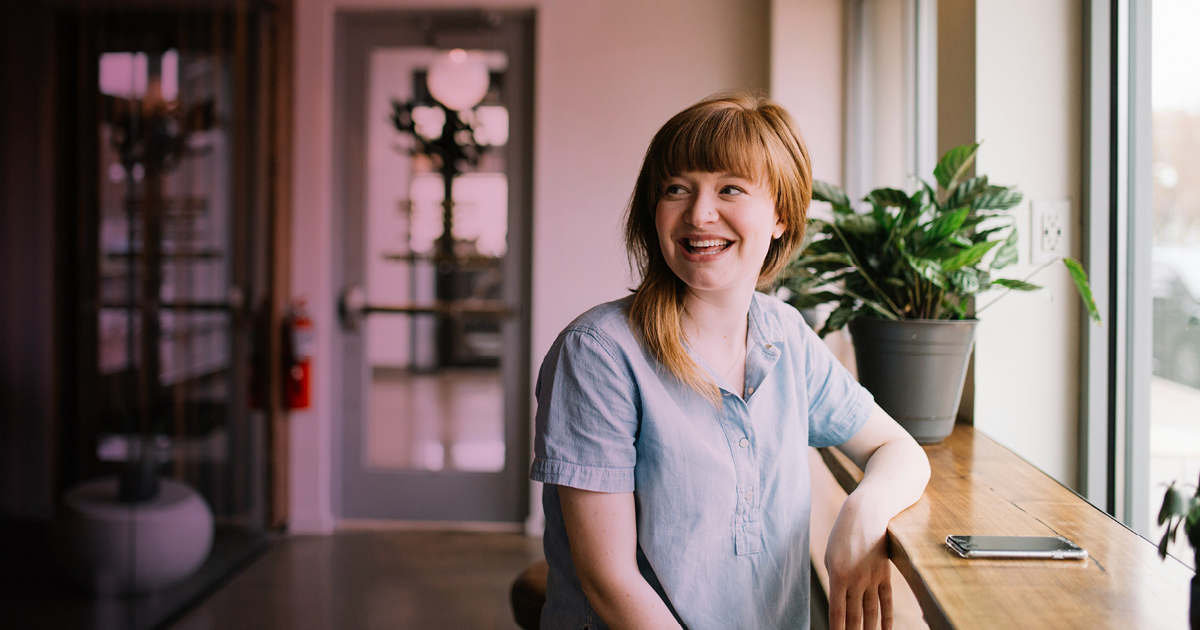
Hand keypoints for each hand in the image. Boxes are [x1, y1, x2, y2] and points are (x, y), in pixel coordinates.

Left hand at [824, 495, 892, 629]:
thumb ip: (835, 580)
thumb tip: (838, 602)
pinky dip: (887, 619)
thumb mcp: (830, 556)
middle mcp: (855, 580)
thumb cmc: (842, 535)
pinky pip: (886, 601)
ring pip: (871, 613)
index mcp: (837, 576)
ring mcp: (872, 579)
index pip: (837, 613)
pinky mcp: (884, 575)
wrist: (866, 514)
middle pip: (855, 617)